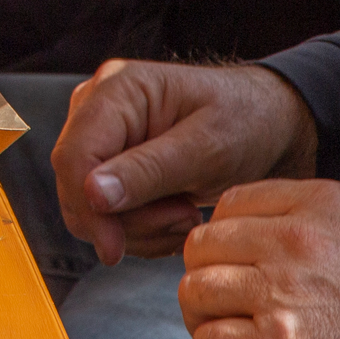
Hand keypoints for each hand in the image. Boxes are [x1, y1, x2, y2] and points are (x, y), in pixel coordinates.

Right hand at [51, 59, 317, 261]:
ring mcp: (101, 137)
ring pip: (88, 207)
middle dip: (126, 220)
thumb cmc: (245, 121)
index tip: (114, 249)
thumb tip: (91, 194)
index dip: (88, 207)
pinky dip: (140, 230)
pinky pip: (104, 214)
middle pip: (75, 185)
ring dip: (139, 228)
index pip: (73, 155)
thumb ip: (148, 170)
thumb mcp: (206, 147)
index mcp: (117, 89)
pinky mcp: (110, 164)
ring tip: (186, 215)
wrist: (266, 125)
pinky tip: (176, 217)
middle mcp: (98, 109)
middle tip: (183, 218)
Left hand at [181, 178, 339, 338]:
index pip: (228, 205)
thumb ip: (304, 230)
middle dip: (204, 288)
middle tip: (223, 322)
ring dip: (202, 330)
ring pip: (195, 292)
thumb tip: (241, 256)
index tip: (231, 278)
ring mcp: (286, 286)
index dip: (220, 246)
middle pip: (202, 246)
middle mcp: (297, 234)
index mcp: (318, 202)